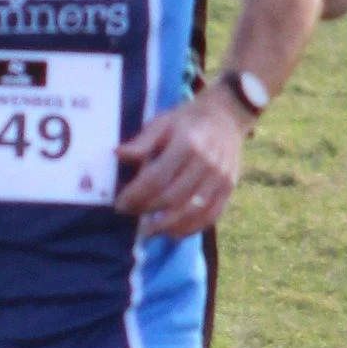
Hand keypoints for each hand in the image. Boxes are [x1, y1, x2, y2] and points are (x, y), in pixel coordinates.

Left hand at [114, 85, 247, 237]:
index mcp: (187, 144)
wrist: (225, 115)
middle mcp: (206, 163)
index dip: (136, 195)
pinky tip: (173, 232)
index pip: (156, 178)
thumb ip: (141, 142)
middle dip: (146, 210)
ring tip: (148, 231)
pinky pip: (210, 215)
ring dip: (166, 226)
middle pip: (172, 197)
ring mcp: (220, 177)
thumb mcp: (161, 122)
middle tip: (129, 213)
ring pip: (191, 211)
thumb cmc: (185, 121)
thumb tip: (117, 154)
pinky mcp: (229, 188)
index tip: (120, 204)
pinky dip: (190, 228)